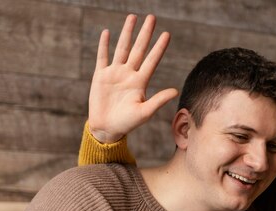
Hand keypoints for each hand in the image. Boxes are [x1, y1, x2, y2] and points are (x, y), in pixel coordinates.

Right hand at [88, 14, 178, 142]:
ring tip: (132, 17)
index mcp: (140, 82)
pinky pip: (102, 57)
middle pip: (138, 49)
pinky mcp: (100, 76)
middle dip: (145, 33)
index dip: (159, 47)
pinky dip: (104, 45)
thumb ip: (158, 100)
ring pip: (122, 48)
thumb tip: (175, 91)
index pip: (152, 60)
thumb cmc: (127, 123)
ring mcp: (115, 73)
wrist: (106, 128)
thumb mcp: (144, 112)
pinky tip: (107, 32)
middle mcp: (129, 74)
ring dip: (127, 33)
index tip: (166, 34)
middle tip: (152, 17)